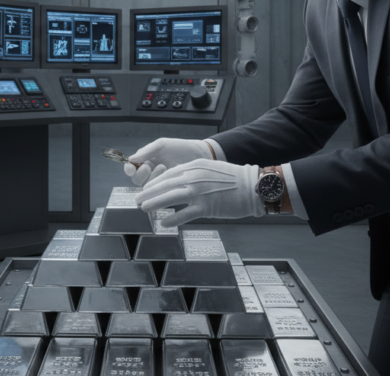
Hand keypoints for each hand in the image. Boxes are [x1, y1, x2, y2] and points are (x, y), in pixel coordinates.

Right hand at [124, 138, 213, 186]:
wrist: (199, 155)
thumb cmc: (180, 148)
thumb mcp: (162, 145)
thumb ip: (147, 151)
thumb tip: (131, 159)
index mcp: (146, 160)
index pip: (131, 166)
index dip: (128, 168)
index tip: (131, 166)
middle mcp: (150, 172)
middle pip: (136, 179)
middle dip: (140, 174)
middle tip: (148, 167)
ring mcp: (158, 181)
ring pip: (146, 186)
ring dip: (151, 177)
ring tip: (163, 167)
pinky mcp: (167, 189)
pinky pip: (158, 191)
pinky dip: (160, 184)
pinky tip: (168, 174)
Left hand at [134, 159, 262, 226]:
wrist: (252, 186)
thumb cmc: (233, 179)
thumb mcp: (210, 169)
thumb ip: (194, 174)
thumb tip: (179, 183)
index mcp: (195, 166)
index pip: (168, 174)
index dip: (155, 183)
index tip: (146, 189)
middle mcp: (194, 177)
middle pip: (165, 185)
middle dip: (148, 193)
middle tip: (137, 200)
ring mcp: (199, 192)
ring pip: (170, 197)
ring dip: (154, 203)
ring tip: (143, 208)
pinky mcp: (206, 207)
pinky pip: (184, 214)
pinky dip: (173, 219)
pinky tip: (164, 222)